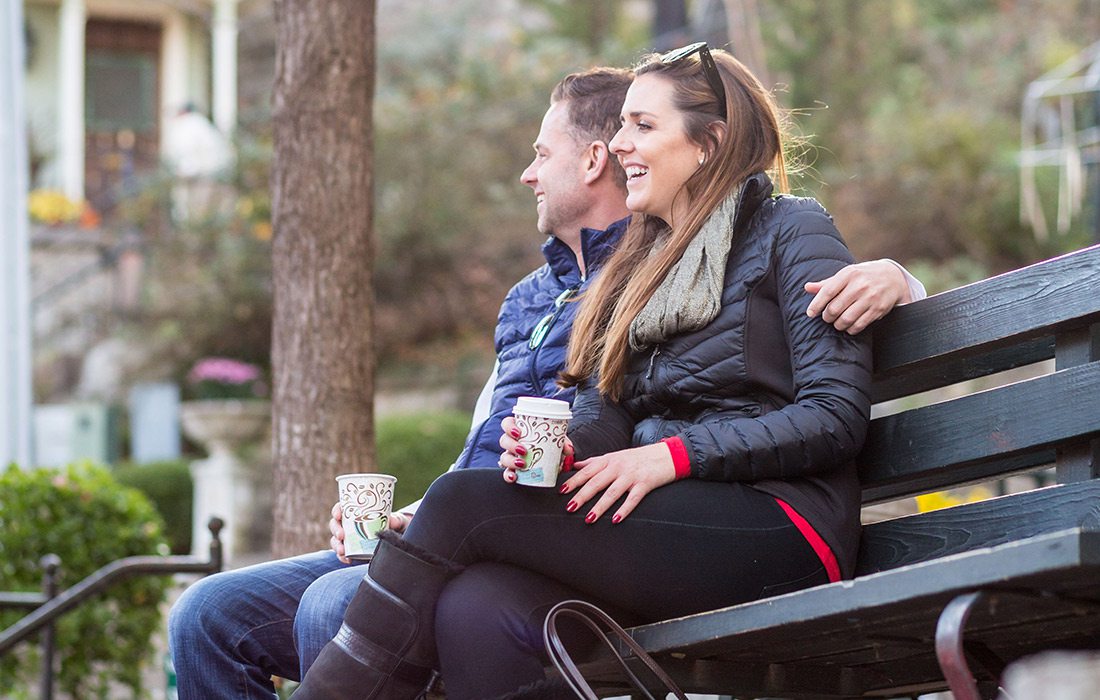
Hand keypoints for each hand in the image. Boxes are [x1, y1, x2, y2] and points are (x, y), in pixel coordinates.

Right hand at [331, 502, 410, 563]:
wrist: (397, 538)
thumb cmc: (395, 524)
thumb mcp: (397, 520)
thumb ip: (396, 520)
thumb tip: (393, 522)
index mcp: (357, 512)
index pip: (342, 508)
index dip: (337, 510)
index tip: (338, 515)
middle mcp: (350, 524)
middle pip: (336, 524)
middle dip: (336, 530)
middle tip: (342, 535)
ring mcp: (350, 537)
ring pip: (336, 539)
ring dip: (336, 545)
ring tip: (342, 550)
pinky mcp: (352, 550)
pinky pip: (342, 553)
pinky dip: (342, 556)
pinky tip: (346, 559)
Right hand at [499, 416, 573, 483]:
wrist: (552, 459)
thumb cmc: (549, 444)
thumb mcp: (556, 440)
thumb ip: (563, 442)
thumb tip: (569, 449)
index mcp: (520, 430)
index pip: (507, 424)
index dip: (509, 427)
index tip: (518, 432)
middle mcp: (512, 442)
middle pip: (504, 440)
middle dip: (511, 445)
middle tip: (523, 450)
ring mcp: (511, 455)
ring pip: (503, 457)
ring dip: (510, 461)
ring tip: (522, 464)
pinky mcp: (512, 468)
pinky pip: (506, 472)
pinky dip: (508, 475)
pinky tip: (514, 477)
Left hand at [560, 443, 675, 523]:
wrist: (666, 455)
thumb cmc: (638, 457)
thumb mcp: (615, 455)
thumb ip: (595, 461)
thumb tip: (575, 466)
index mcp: (609, 460)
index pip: (587, 471)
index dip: (574, 481)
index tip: (561, 491)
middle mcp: (618, 467)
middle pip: (596, 482)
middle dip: (582, 496)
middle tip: (569, 507)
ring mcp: (631, 475)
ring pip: (612, 492)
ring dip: (599, 507)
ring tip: (588, 518)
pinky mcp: (645, 484)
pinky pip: (633, 499)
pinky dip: (624, 509)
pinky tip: (616, 520)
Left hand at [804, 259, 910, 334]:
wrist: (893, 277)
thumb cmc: (863, 276)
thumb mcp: (846, 275)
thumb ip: (827, 283)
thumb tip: (807, 287)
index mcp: (849, 274)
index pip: (827, 291)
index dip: (816, 304)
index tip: (810, 314)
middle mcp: (860, 285)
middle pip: (835, 308)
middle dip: (827, 317)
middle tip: (827, 317)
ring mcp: (870, 298)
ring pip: (846, 319)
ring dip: (838, 325)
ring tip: (837, 323)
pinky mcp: (878, 309)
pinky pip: (859, 325)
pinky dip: (850, 329)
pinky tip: (849, 326)